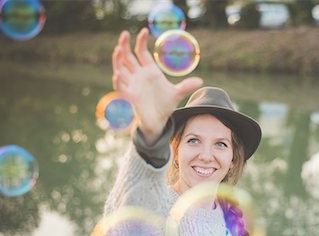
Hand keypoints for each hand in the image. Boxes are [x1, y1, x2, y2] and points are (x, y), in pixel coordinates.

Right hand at [112, 28, 202, 143]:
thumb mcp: (177, 94)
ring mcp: (132, 85)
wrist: (159, 120)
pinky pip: (121, 87)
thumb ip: (186, 86)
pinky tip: (118, 74)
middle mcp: (138, 75)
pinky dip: (119, 80)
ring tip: (118, 50)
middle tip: (124, 34)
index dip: (141, 42)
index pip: (141, 52)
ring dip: (118, 59)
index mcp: (149, 71)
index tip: (143, 31)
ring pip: (120, 68)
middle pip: (127, 57)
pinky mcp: (130, 96)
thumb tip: (200, 81)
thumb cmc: (165, 105)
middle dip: (124, 45)